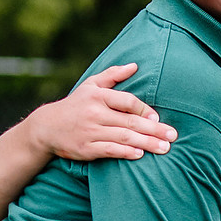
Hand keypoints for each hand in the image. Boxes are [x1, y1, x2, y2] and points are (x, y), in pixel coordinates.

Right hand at [30, 63, 175, 160]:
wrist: (47, 127)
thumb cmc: (76, 105)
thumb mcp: (90, 85)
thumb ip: (113, 75)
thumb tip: (135, 66)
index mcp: (97, 96)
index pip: (127, 101)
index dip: (145, 110)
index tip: (158, 118)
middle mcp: (94, 113)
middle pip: (130, 122)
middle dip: (154, 130)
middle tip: (172, 136)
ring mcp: (90, 131)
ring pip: (124, 137)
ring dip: (147, 143)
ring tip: (164, 148)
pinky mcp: (86, 148)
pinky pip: (110, 150)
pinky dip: (126, 153)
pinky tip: (140, 154)